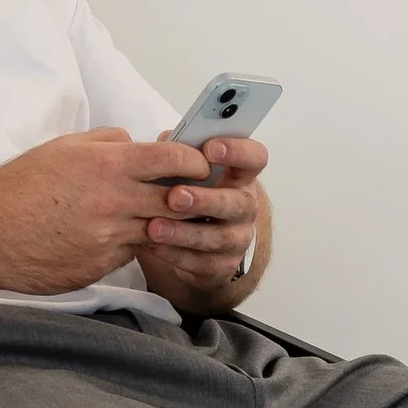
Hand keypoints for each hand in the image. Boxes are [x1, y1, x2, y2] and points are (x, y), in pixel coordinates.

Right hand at [0, 128, 213, 290]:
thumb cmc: (21, 186)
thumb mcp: (64, 147)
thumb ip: (107, 141)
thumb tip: (136, 141)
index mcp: (108, 164)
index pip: (173, 158)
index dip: (195, 161)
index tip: (202, 164)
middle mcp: (115, 200)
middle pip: (177, 199)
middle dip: (189, 197)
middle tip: (195, 195)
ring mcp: (110, 236)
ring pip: (158, 229)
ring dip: (162, 224)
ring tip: (157, 217)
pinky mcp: (101, 265)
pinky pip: (130, 253)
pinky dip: (129, 245)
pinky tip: (113, 238)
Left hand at [139, 132, 268, 303]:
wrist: (196, 244)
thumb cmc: (191, 196)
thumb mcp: (188, 172)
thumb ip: (181, 154)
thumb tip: (165, 141)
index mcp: (240, 177)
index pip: (254, 158)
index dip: (238, 151)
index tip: (210, 148)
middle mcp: (244, 207)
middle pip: (238, 203)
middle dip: (206, 199)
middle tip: (176, 196)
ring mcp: (236, 239)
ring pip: (217, 238)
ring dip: (184, 232)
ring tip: (154, 227)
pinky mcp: (221, 266)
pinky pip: (200, 263)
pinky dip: (174, 254)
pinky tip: (152, 245)